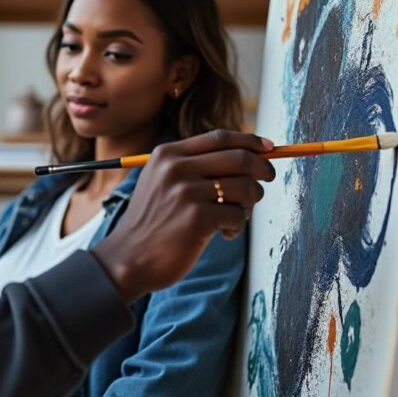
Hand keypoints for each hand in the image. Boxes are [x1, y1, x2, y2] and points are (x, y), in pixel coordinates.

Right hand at [92, 130, 275, 302]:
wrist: (128, 258)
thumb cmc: (153, 223)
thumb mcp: (162, 182)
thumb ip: (195, 166)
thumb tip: (249, 156)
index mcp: (168, 154)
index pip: (220, 137)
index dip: (250, 141)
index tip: (269, 147)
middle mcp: (176, 168)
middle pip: (240, 158)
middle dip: (263, 169)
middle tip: (267, 181)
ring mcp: (186, 192)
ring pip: (245, 187)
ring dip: (249, 204)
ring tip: (235, 217)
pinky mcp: (197, 218)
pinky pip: (237, 216)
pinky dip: (237, 227)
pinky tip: (222, 235)